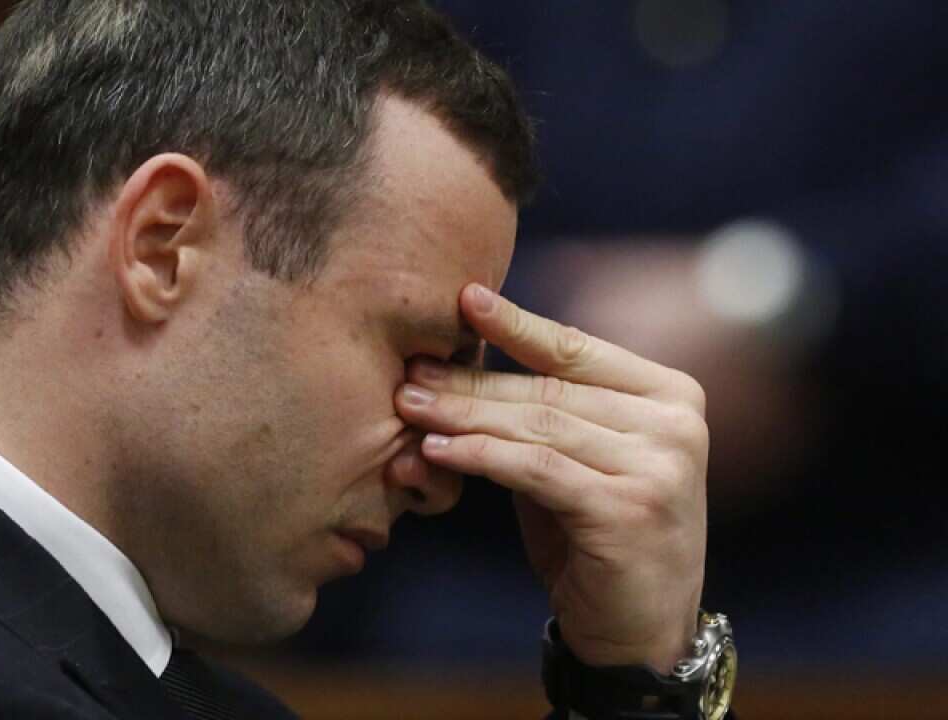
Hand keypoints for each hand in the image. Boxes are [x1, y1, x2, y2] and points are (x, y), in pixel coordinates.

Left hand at [395, 283, 708, 672]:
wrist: (640, 632)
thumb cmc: (597, 537)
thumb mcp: (579, 462)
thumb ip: (547, 412)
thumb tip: (467, 357)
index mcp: (670, 395)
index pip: (578, 350)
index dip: (518, 324)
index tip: (464, 298)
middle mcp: (674, 424)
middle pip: (550, 390)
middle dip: (472, 381)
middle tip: (411, 372)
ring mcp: (658, 467)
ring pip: (538, 426)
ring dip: (465, 415)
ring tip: (410, 406)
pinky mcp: (627, 510)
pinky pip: (536, 470)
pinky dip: (482, 456)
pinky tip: (438, 450)